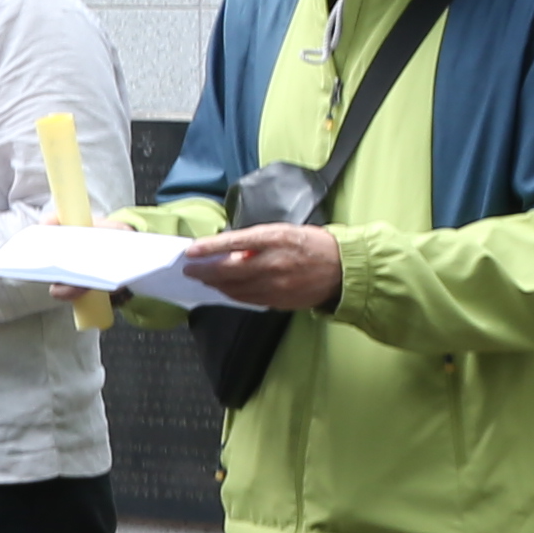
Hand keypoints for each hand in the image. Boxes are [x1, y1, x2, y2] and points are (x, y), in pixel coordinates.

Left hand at [182, 224, 343, 312]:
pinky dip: (233, 294)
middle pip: (227, 271)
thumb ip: (254, 240)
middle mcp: (272, 263)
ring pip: (235, 288)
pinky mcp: (279, 300)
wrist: (343, 269)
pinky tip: (226, 289)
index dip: (208, 248)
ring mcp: (276, 285)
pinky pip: (248, 299)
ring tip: (205, 279)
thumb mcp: (282, 231)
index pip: (232, 243)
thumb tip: (228, 249)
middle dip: (204, 271)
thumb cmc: (312, 245)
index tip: (190, 251)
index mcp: (273, 239)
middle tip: (190, 270)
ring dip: (216, 284)